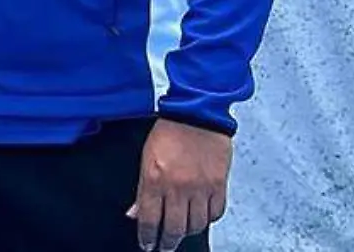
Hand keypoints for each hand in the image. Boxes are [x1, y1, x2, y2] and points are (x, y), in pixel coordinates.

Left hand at [127, 119, 230, 250]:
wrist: (197, 115)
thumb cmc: (169, 132)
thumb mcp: (146, 159)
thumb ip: (142, 190)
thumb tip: (134, 214)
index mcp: (155, 179)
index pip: (150, 220)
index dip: (147, 237)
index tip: (147, 246)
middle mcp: (178, 187)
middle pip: (174, 228)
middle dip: (167, 242)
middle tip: (164, 247)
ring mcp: (201, 187)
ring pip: (196, 225)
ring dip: (187, 233)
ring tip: (181, 233)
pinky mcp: (219, 185)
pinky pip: (215, 213)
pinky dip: (207, 219)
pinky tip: (201, 218)